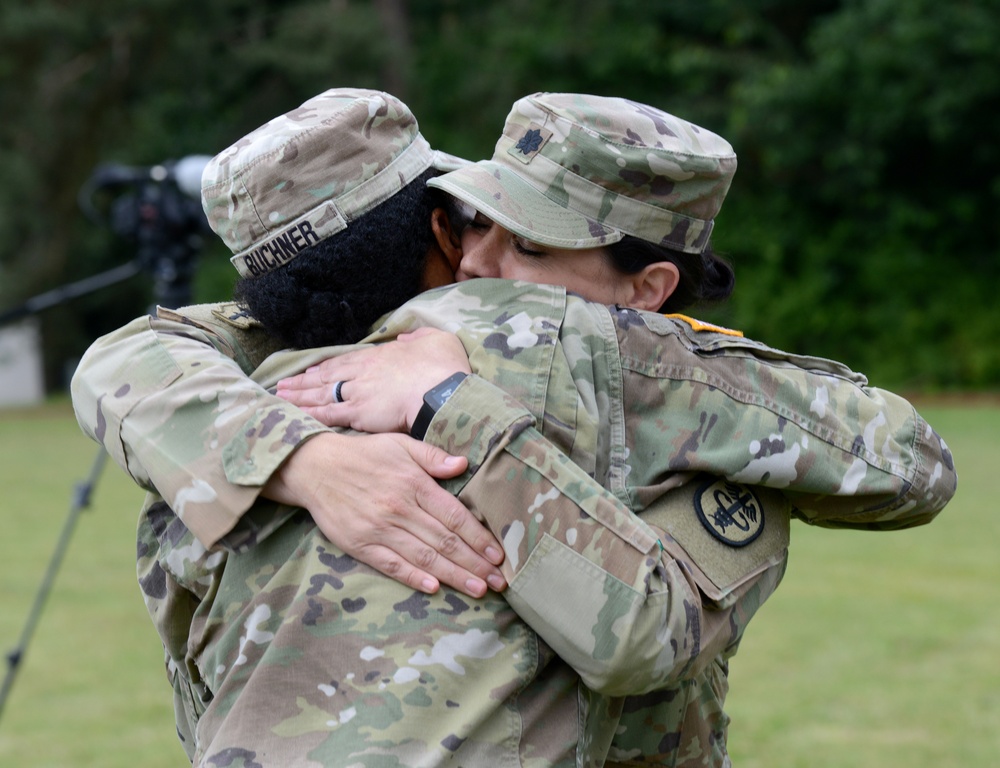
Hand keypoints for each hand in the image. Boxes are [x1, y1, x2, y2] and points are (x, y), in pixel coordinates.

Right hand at [263, 431, 504, 597]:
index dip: (479, 537)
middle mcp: (400, 508)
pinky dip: (413, 578)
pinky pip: (391, 565)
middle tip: (498, 582)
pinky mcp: (360, 544)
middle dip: (475, 564)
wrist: (314, 467)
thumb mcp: (400, 445)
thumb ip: (433, 456)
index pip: (455, 516)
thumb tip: (464, 465)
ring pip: (424, 557)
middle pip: (445, 541)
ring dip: (454, 576)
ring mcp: (379, 528)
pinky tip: (435, 589)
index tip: (498, 555)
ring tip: (478, 590)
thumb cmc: (364, 454)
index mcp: (414, 484)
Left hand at [275, 328, 471, 431]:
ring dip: (300, 396)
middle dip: (304, 382)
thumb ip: (419, 338)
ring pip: (322, 394)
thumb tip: (406, 338)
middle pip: (327, 376)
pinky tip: (295, 415)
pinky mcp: (358, 414)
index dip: (327, 368)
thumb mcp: (437, 340)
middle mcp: (363, 372)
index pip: (346, 362)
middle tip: (284, 385)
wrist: (442, 390)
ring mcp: (358, 392)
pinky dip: (310, 414)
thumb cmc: (444, 367)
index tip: (312, 371)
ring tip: (279, 398)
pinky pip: (327, 414)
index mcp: (380, 356)